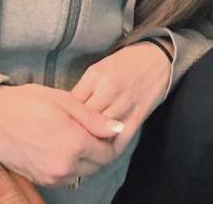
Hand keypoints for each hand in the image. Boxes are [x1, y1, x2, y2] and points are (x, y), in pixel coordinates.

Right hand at [0, 84, 124, 186]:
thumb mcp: (64, 101)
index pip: (108, 152)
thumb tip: (118, 129)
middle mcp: (65, 166)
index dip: (111, 141)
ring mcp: (51, 176)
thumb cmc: (26, 103)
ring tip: (74, 138)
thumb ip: (94, 119)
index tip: (105, 130)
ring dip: (85, 160)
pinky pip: (65, 177)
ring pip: (82, 173)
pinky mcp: (40, 180)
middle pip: (97, 166)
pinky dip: (69, 166)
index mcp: (74, 144)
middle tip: (91, 132)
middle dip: (99, 150)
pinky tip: (60, 147)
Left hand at [71, 40, 171, 157]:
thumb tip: (66, 112)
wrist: (157, 59)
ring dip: (88, 144)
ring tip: (78, 151)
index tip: (55, 127)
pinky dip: (108, 150)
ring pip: (99, 133)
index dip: (61, 118)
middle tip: (64, 143)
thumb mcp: (97, 69)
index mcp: (94, 77)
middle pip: (83, 120)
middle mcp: (108, 92)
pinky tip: (100, 154)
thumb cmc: (124, 63)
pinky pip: (119, 141)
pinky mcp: (137, 118)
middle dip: (72, 132)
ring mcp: (123, 106)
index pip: (71, 104)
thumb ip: (82, 90)